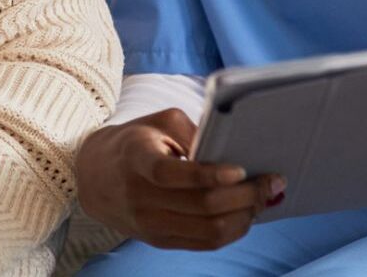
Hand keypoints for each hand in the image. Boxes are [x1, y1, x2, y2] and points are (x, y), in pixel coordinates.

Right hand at [74, 108, 284, 250]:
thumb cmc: (135, 142)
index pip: (171, 174)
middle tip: (272, 181)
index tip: (240, 169)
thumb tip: (236, 151)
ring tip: (263, 197)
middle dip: (246, 195)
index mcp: (136, 159)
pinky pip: (206, 242)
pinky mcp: (161, 241)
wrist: (94, 177)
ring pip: (210, 230)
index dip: (209, 174)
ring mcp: (150, 224)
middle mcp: (141, 197)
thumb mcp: (157, 123)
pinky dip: (234, 230)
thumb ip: (193, 131)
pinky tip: (247, 213)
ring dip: (246, 216)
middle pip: (202, 206)